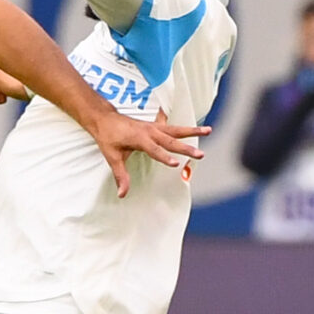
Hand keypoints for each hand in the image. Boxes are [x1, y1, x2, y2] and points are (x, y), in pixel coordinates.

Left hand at [90, 110, 210, 197]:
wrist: (104, 118)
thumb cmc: (108, 137)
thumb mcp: (112, 157)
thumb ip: (120, 176)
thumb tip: (122, 194)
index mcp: (139, 138)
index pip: (154, 150)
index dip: (165, 157)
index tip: (176, 164)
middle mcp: (149, 131)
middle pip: (171, 140)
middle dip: (186, 148)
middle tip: (201, 154)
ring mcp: (154, 127)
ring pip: (176, 129)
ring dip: (193, 131)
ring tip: (209, 130)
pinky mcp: (155, 125)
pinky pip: (172, 126)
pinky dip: (184, 127)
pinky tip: (196, 126)